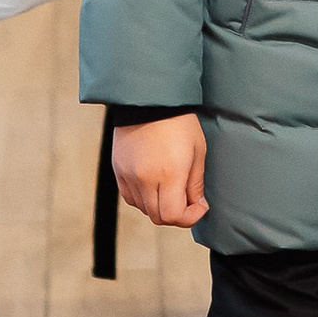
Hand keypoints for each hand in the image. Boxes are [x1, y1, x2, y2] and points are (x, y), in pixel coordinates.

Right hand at [110, 113, 206, 228]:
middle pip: (157, 216)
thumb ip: (195, 183)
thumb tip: (197, 204)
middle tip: (188, 201)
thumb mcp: (197, 151)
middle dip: (176, 214)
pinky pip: (129, 196)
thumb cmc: (179, 122)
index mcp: (168, 174)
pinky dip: (142, 198)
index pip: (173, 215)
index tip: (200, 206)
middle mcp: (145, 178)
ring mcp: (128, 175)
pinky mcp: (118, 169)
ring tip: (170, 188)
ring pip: (143, 208)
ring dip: (158, 206)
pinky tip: (153, 184)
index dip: (190, 217)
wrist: (150, 99)